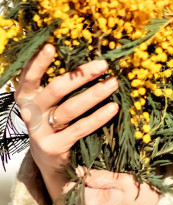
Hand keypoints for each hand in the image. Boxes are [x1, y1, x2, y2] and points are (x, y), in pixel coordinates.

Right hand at [13, 43, 119, 204]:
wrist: (48, 158)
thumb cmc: (53, 117)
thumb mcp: (50, 100)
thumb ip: (61, 81)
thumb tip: (89, 56)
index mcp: (27, 95)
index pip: (30, 76)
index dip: (38, 62)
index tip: (51, 47)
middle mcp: (31, 112)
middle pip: (56, 89)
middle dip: (81, 75)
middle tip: (103, 64)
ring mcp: (40, 131)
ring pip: (70, 109)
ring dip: (95, 94)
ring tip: (113, 83)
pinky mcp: (54, 147)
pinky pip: (80, 128)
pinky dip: (98, 117)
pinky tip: (113, 107)